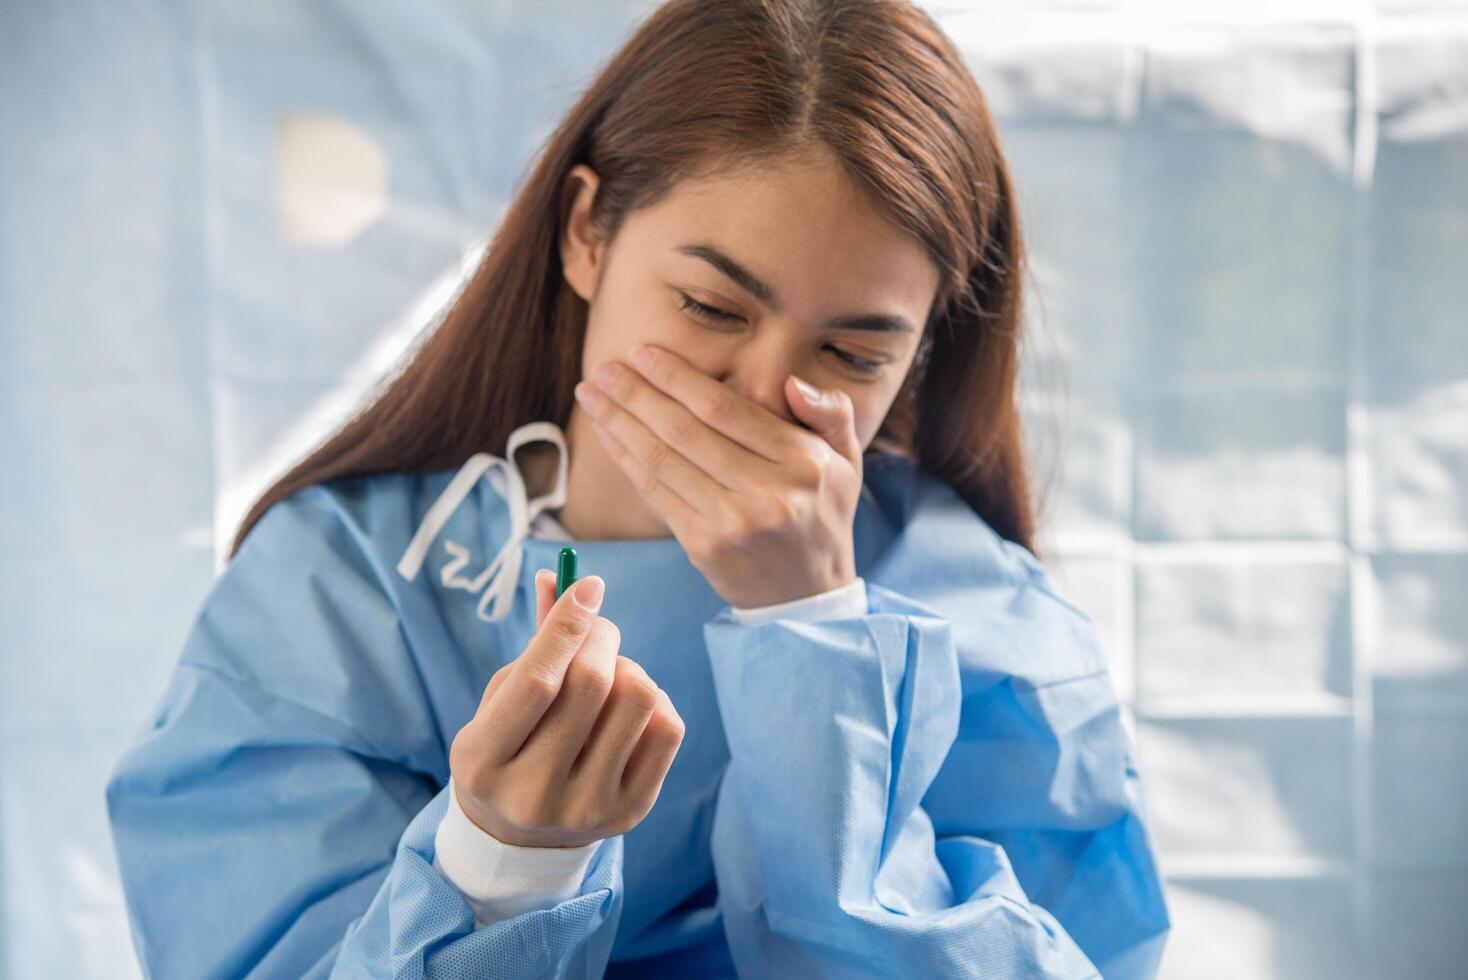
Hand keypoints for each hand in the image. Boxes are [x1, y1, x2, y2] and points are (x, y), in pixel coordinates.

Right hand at [448, 570, 685, 847]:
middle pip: (591, 684)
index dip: (567, 624)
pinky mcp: (630, 812)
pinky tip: (627, 710)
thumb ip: (534, 644)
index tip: (589, 586)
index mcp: (482, 761)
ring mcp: (585, 808)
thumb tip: (561, 577)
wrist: (520, 838)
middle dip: (601, 636)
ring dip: (628, 667)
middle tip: (597, 628)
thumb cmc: (509, 747)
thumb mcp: (500, 701)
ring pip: (637, 699)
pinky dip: (653, 700)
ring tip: (609, 676)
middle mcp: (531, 792)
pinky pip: (667, 727)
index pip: (537, 680)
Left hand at [573, 343, 860, 608]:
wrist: (808, 597)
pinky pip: (656, 493)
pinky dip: (626, 460)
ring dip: (620, 423)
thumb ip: (830, 413)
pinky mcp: (704, 546)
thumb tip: (791, 383)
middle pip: (686, 431)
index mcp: (803, 462)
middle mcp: (769, 491)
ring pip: (663, 460)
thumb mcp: (846, 461)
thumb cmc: (821, 515)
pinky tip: (606, 434)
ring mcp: (733, 522)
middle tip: (603, 368)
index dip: (678, 378)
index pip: (727, 410)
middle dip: (637, 394)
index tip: (643, 353)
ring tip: (591, 394)